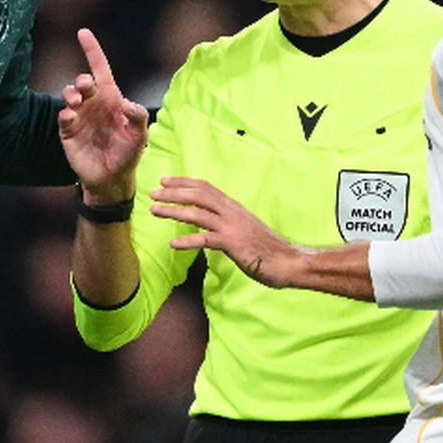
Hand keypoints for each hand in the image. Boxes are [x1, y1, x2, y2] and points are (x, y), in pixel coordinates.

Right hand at [58, 28, 149, 200]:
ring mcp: (79, 116)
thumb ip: (137, 116)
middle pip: (83, 82)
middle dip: (82, 80)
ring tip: (76, 101)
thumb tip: (127, 104)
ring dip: (71, 93)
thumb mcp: (140, 134)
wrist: (113, 178)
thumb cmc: (128, 152)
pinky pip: (63, 117)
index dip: (92, 50)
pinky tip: (71, 117)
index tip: (83, 32)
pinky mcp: (68, 132)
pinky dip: (66, 114)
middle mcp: (93, 103)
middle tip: (86, 87)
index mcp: (111, 98)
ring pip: (69, 95)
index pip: (100, 69)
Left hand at [151, 177, 298, 287]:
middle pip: (198, 195)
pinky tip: (173, 243)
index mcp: (234, 207)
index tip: (165, 180)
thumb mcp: (245, 228)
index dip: (184, 182)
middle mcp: (232, 212)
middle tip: (153, 192)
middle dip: (174, 192)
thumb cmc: (266, 249)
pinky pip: (206, 239)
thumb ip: (227, 222)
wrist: (288, 262)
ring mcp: (232, 227)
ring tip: (155, 211)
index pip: (206, 187)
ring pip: (198, 213)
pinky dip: (188, 240)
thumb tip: (209, 220)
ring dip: (174, 211)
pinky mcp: (233, 244)